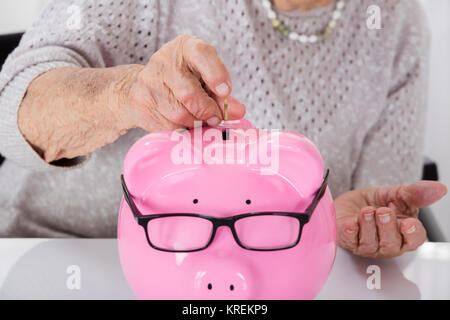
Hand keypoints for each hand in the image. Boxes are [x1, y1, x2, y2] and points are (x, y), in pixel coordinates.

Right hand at [118, 34, 245, 131]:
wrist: (143, 86)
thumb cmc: (183, 80)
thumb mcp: (205, 79)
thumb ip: (223, 95)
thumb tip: (238, 111)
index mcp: (186, 47)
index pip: (201, 54)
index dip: (216, 75)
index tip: (226, 92)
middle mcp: (164, 61)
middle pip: (190, 93)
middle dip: (207, 111)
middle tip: (216, 117)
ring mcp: (149, 81)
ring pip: (179, 114)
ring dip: (195, 122)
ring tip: (198, 119)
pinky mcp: (140, 102)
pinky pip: (168, 125)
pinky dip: (181, 129)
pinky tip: (182, 122)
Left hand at [335, 181, 446, 257]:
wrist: (352, 201)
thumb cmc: (377, 203)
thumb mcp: (398, 195)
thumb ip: (416, 193)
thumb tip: (439, 188)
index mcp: (404, 234)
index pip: (414, 240)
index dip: (412, 234)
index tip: (408, 224)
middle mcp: (386, 244)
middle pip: (391, 243)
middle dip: (387, 227)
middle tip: (383, 211)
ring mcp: (366, 245)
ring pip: (370, 243)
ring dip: (368, 225)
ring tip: (367, 211)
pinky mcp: (347, 241)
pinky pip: (349, 240)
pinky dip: (350, 231)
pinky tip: (351, 224)